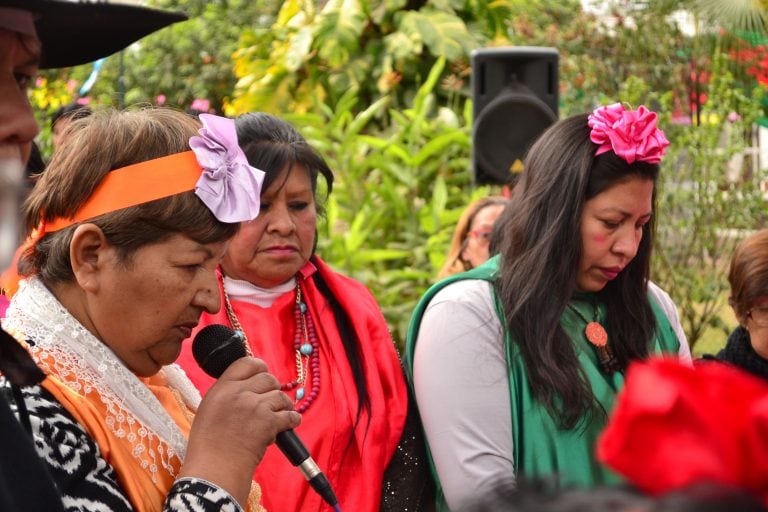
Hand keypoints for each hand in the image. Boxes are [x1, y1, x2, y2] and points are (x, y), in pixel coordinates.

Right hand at [179, 357, 300, 504]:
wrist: (214, 469)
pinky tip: (289, 424)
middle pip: (267, 378)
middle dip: (272, 388)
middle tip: (270, 402)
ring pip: (280, 395)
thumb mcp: (209, 410)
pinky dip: (292, 420)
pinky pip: (290, 414)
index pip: (246, 363)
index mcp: (222, 388)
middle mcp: (239, 392)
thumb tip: (247, 387)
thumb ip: (227, 394)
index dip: (259, 368)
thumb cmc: (208, 446)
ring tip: (279, 415)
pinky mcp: (269, 422)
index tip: (262, 376)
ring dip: (283, 405)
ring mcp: (255, 406)